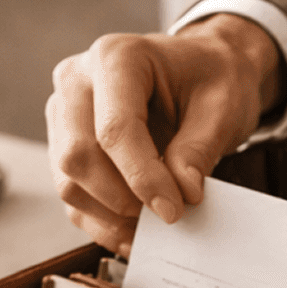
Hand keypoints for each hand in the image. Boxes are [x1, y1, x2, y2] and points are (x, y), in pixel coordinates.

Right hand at [45, 16, 283, 251]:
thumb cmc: (211, 77)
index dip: (143, 178)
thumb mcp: (222, 106)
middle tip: (166, 215)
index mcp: (116, 57)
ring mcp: (64, 115)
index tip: (174, 209)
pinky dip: (103, 221)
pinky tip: (137, 230)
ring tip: (155, 223)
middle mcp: (77, 81)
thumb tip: (181, 194)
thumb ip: (199, 149)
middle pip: (78, 156)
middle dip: (122, 198)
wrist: (203, 69)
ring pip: (68, 181)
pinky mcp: (64, 146)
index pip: (115, 129)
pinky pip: (73, 196)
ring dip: (111, 215)